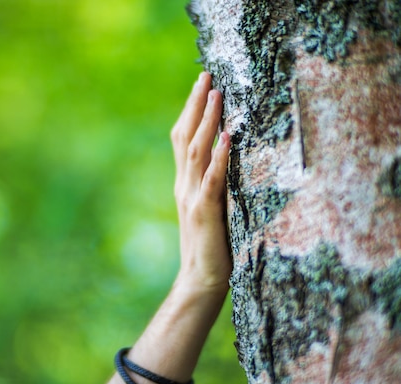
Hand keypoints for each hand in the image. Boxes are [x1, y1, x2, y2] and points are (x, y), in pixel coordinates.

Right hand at [171, 72, 231, 293]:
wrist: (200, 280)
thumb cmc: (210, 246)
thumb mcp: (209, 209)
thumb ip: (211, 184)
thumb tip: (227, 159)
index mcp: (185, 183)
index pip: (183, 140)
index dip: (191, 111)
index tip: (202, 84)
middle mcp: (185, 185)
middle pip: (185, 137)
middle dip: (196, 105)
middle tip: (206, 76)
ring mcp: (193, 198)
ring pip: (196, 152)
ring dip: (206, 121)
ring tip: (216, 94)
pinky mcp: (205, 213)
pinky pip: (212, 180)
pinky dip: (218, 158)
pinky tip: (225, 138)